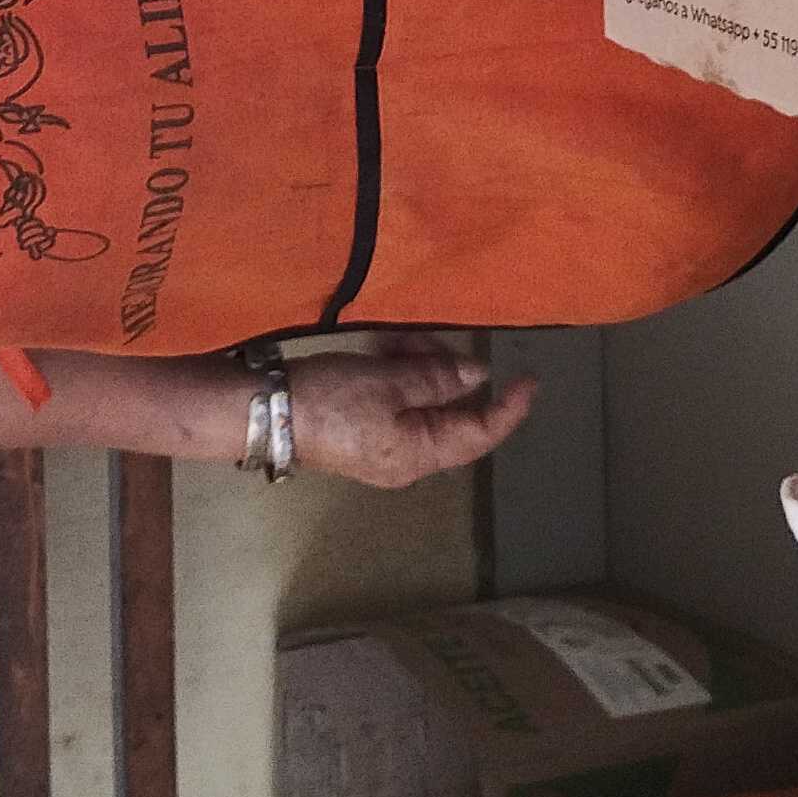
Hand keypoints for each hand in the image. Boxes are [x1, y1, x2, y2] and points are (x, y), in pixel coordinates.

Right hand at [286, 333, 537, 489]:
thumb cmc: (333, 400)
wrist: (267, 413)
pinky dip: (398, 374)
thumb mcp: (388, 381)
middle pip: (449, 414)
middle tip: (426, 338)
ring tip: (397, 339)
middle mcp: (409, 458)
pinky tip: (383, 349)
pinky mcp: (364, 430)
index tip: (530, 381)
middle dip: (447, 371)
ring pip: (423, 402)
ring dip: (419, 366)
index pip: (480, 434)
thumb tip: (476, 375)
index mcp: (421, 454)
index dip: (509, 409)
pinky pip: (399, 402)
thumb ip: (436, 378)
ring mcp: (386, 446)